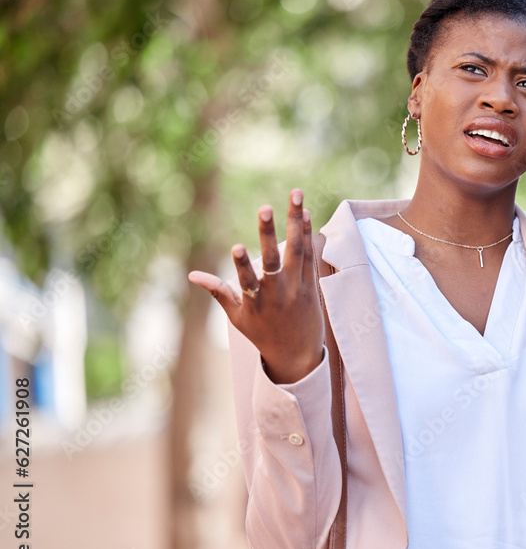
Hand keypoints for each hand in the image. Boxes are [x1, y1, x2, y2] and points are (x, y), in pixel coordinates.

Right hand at [188, 188, 324, 383]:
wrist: (297, 354)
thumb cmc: (262, 334)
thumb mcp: (237, 317)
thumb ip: (218, 291)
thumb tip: (191, 275)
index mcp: (255, 302)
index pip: (247, 281)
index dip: (241, 265)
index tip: (237, 247)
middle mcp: (277, 293)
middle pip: (274, 259)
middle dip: (268, 233)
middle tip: (264, 208)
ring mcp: (296, 288)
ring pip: (297, 251)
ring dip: (295, 221)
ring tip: (295, 195)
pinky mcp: (311, 284)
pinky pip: (309, 255)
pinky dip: (307, 234)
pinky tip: (305, 213)